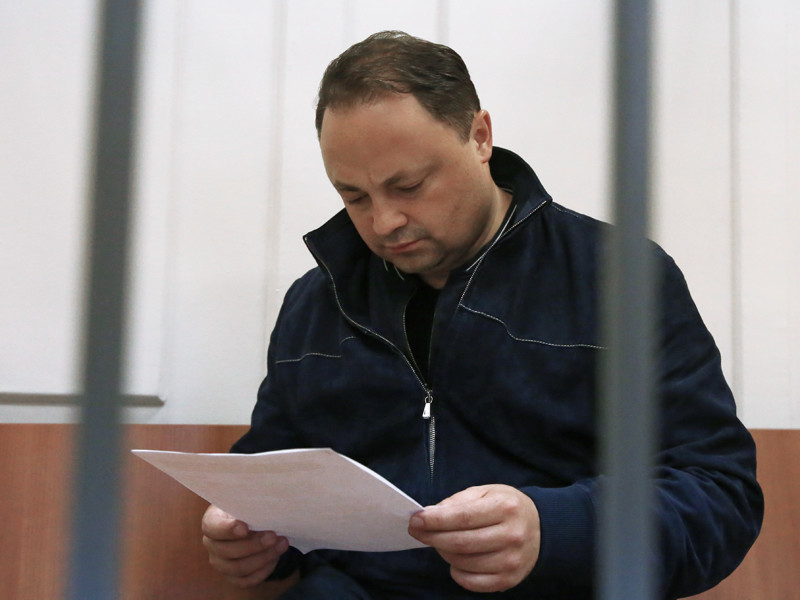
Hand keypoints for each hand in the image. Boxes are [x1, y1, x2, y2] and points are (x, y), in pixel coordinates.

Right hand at [201, 504, 289, 587]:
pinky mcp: (233, 577)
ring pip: (237, 568)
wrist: (254, 522)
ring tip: (281, 545)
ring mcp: (221, 563)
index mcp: (212, 522)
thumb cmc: (249, 509)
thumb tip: (265, 509)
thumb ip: (251, 506)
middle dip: (253, 545)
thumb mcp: (248, 502)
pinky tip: (275, 558)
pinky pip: (246, 580)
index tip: (245, 528)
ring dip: (262, 558)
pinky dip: (263, 570)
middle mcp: (212, 544)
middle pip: (226, 551)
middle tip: (273, 536)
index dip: (227, 529)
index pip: (211, 527)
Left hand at [408, 484, 539, 592]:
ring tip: (439, 542)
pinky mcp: (509, 579)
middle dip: (432, 537)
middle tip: (417, 531)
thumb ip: (458, 502)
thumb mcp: (486, 492)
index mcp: (505, 508)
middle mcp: (511, 535)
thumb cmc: (506, 507)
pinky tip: (454, 561)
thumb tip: (430, 515)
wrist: (540, 528)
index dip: (435, 520)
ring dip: (443, 553)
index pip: (463, 517)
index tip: (416, 519)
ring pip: (463, 562)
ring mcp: (511, 560)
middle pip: (460, 542)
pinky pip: (472, 583)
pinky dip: (456, 573)